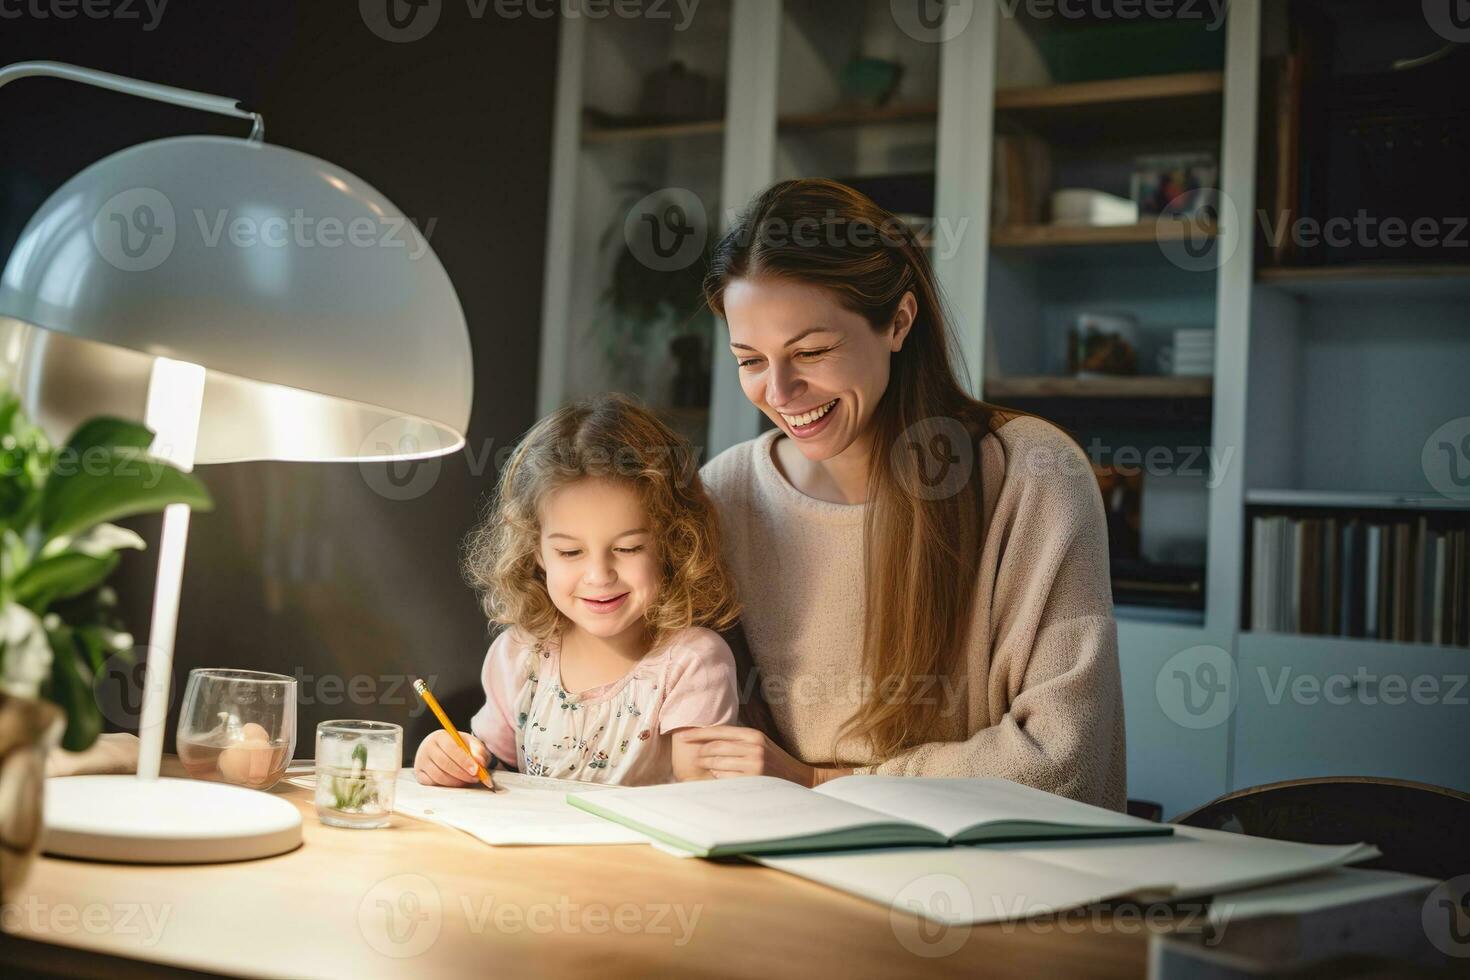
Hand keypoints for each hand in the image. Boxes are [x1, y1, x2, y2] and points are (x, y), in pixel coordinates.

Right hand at [414, 730, 490, 786]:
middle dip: (462, 773)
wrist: (442, 749)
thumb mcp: (470, 743)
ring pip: (439, 776)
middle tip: (475, 778)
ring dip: (456, 781)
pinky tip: (456, 782)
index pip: (451, 748)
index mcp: (440, 736)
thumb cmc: (458, 746)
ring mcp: (421, 762)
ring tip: (467, 780)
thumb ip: (478, 750)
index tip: (476, 770)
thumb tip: (480, 761)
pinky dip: (446, 786)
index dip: (464, 760)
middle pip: (444, 763)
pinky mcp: (419, 775)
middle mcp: (427, 748)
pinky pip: (433, 784)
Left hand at [673, 725, 817, 785]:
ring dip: (708, 767)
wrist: (799, 778)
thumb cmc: (774, 761)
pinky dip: (717, 778)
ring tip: (706, 768)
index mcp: (753, 735)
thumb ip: (739, 740)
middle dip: (700, 753)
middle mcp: (753, 747)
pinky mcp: (753, 780)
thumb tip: (709, 739)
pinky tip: (718, 777)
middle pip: (715, 748)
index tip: (684, 736)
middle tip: (694, 758)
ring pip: (717, 764)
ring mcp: (754, 764)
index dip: (699, 733)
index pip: (719, 731)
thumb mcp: (760, 743)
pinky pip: (725, 778)